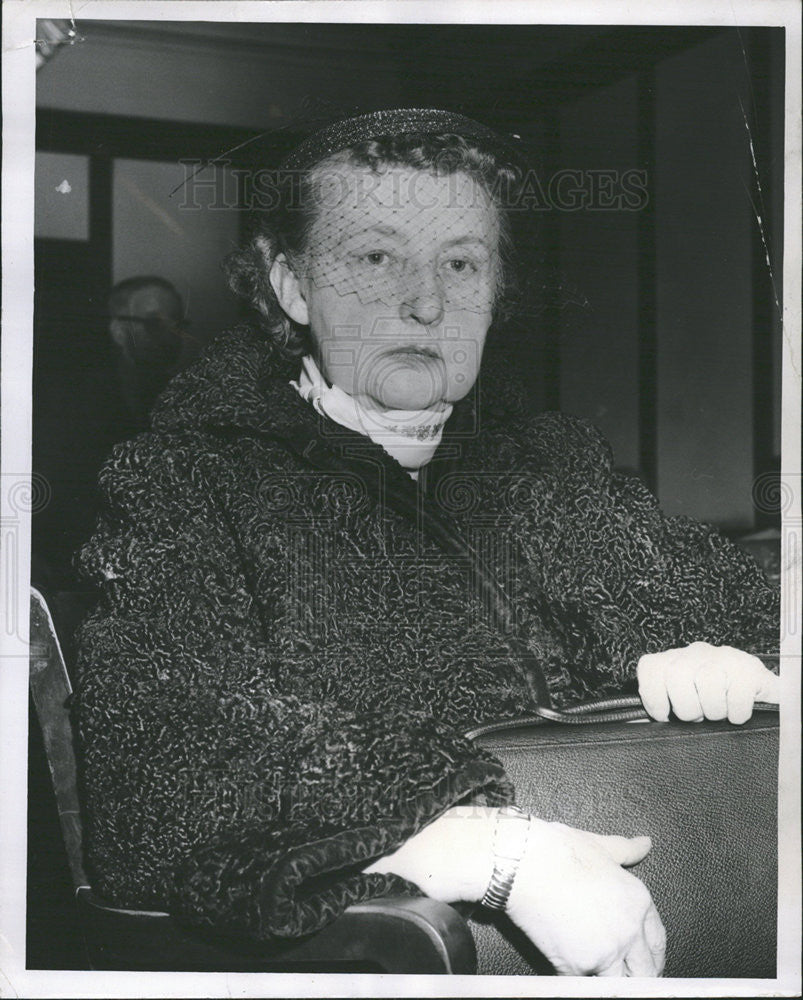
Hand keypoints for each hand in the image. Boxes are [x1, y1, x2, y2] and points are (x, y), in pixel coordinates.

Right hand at [507, 820, 664, 976]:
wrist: (525, 863)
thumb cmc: (558, 850)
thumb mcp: (599, 845)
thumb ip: (626, 850)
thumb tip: (644, 843)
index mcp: (637, 901)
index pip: (657, 940)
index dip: (651, 954)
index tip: (644, 960)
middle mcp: (628, 930)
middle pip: (645, 970)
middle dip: (636, 974)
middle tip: (624, 975)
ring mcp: (605, 952)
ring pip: (619, 983)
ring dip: (608, 979)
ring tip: (596, 973)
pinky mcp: (578, 966)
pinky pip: (582, 983)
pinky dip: (574, 977)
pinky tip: (566, 965)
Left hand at [637, 642, 778, 723]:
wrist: (761, 697)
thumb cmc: (715, 703)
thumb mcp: (683, 704)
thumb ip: (659, 709)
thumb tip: (633, 723)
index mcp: (674, 661)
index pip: (650, 667)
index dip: (653, 696)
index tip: (664, 715)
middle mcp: (696, 653)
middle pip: (676, 675)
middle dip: (686, 707)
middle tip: (698, 716)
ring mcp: (724, 657)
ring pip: (707, 680)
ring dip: (713, 710)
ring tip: (718, 714)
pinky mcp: (750, 668)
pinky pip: (737, 693)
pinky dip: (737, 712)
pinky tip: (737, 713)